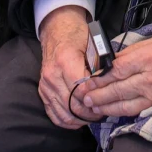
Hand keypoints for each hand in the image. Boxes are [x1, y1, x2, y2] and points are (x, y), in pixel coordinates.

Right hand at [38, 6, 97, 128]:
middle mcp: (52, 75)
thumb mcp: (92, 44)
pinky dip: (68, 121)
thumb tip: (108, 85)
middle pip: (73, 104)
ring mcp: (46, 85)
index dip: (95, 97)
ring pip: (64, 113)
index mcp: (65, 61)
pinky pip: (54, 114)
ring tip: (94, 115)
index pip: (81, 89)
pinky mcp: (43, 92)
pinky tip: (79, 119)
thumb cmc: (77, 35)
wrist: (57, 30)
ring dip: (81, 119)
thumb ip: (98, 65)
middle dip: (90, 112)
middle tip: (104, 111)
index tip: (106, 98)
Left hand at [76, 26, 151, 118]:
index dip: (99, 75)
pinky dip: (124, 110)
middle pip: (117, 88)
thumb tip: (115, 58)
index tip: (87, 77)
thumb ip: (135, 49)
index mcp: (150, 55)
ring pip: (126, 103)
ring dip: (106, 106)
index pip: (117, 68)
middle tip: (82, 96)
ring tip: (92, 106)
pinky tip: (114, 110)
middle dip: (97, 94)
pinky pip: (139, 107)